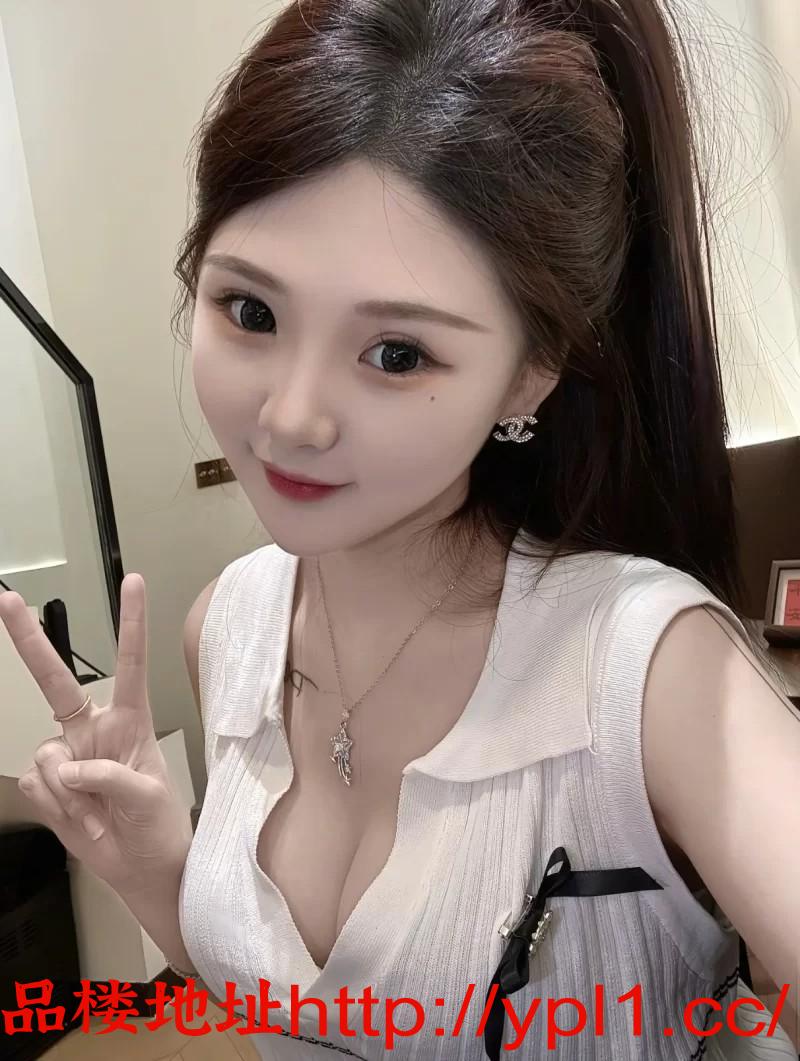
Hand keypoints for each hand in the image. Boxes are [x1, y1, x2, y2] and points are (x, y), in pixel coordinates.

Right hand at [0, 574, 193, 896]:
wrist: (143, 869)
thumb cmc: (160, 825)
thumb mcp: (149, 797)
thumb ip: (109, 775)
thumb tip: (66, 767)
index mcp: (131, 720)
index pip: (131, 664)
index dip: (132, 622)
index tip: (134, 581)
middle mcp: (94, 729)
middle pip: (56, 680)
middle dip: (29, 640)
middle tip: (7, 598)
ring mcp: (67, 755)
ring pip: (46, 757)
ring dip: (69, 793)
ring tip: (98, 814)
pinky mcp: (48, 785)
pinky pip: (37, 786)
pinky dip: (56, 808)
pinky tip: (81, 819)